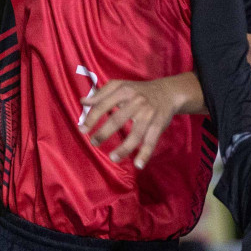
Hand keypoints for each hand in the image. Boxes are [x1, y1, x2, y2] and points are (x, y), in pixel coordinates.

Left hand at [79, 77, 193, 168]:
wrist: (168, 92)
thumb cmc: (138, 90)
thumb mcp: (120, 85)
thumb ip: (101, 93)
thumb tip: (83, 101)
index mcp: (124, 90)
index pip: (104, 104)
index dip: (92, 118)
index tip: (82, 130)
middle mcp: (137, 101)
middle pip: (117, 119)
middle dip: (104, 133)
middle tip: (93, 143)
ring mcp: (148, 114)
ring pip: (136, 134)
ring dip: (124, 148)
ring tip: (113, 158)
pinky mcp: (159, 125)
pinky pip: (151, 141)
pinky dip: (145, 154)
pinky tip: (138, 164)